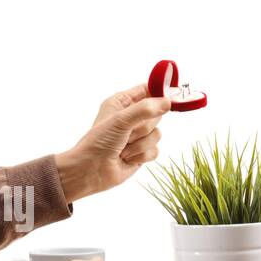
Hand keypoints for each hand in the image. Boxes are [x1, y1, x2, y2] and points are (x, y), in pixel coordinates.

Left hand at [55, 84, 169, 202]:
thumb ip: (145, 109)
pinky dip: (141, 156)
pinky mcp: (141, 152)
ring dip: (140, 144)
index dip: (160, 92)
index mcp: (122, 102)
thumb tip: (168, 102)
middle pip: (157, 113)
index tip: (170, 96)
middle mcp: (130, 117)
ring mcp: (136, 135)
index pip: (147, 89)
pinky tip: (126, 158)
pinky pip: (155, 150)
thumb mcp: (120, 120)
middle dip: (144, 127)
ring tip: (123, 148)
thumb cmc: (98, 142)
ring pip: (157, 133)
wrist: (89, 171)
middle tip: (128, 133)